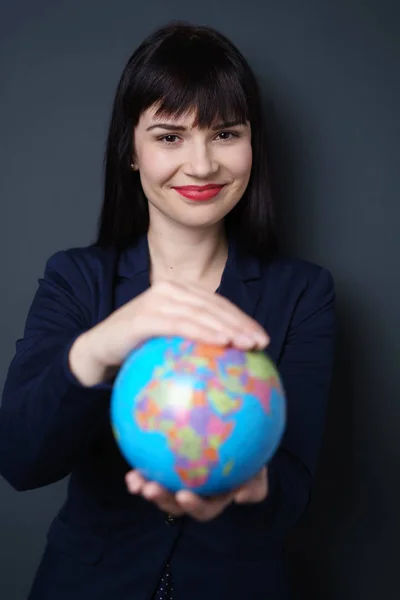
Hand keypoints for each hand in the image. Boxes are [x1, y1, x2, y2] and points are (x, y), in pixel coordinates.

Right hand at [69, 279, 269, 385]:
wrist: (97, 351)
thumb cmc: (136, 348)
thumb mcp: (169, 340)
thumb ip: (193, 339)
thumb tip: (229, 359)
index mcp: (180, 292)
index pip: (218, 304)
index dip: (242, 319)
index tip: (261, 339)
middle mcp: (170, 290)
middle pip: (214, 306)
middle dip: (241, 324)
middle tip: (261, 343)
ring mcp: (156, 301)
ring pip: (201, 313)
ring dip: (228, 328)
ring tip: (247, 344)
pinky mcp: (144, 317)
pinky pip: (180, 325)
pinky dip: (202, 333)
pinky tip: (222, 343)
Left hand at [125, 466, 268, 521]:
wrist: (242, 436)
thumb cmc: (252, 454)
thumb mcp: (260, 470)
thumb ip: (255, 485)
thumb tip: (241, 497)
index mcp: (215, 498)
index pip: (204, 508)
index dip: (193, 505)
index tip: (183, 495)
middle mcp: (196, 493)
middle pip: (176, 503)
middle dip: (162, 499)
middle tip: (150, 489)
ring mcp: (180, 481)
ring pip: (161, 489)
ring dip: (146, 487)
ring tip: (135, 481)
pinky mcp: (167, 466)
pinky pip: (153, 470)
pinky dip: (140, 471)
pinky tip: (131, 467)